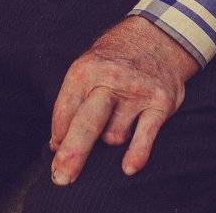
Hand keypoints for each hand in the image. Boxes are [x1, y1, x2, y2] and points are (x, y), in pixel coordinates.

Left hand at [48, 15, 200, 184]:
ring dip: (110, 140)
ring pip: (114, 135)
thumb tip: (55, 144)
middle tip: (61, 177)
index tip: (54, 154)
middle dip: (73, 152)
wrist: (156, 37)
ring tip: (117, 123)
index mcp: (84, 70)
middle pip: (87, 122)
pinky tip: (128, 168)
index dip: (58, 136)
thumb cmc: (113, 62)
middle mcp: (109, 79)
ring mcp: (136, 91)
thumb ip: (71, 104)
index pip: (64, 111)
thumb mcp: (86, 70)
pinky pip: (146, 134)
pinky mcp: (160, 102)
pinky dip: (137, 153)